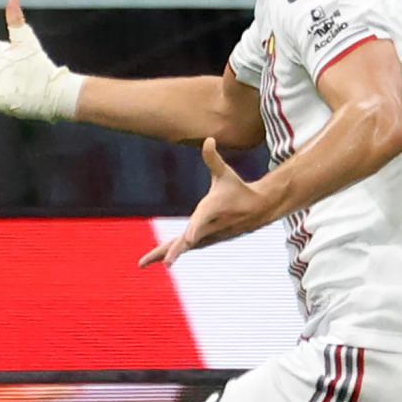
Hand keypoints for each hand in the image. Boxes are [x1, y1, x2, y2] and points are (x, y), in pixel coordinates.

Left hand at [141, 139, 271, 267]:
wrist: (258, 209)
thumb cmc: (238, 189)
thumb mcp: (226, 173)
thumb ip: (213, 159)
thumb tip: (208, 139)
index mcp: (214, 209)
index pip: (203, 220)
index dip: (195, 229)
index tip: (188, 240)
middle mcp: (211, 225)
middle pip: (190, 240)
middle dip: (177, 250)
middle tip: (166, 263)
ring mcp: (209, 235)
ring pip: (185, 247)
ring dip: (165, 255)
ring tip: (143, 263)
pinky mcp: (207, 240)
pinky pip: (187, 247)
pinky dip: (172, 252)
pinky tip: (159, 259)